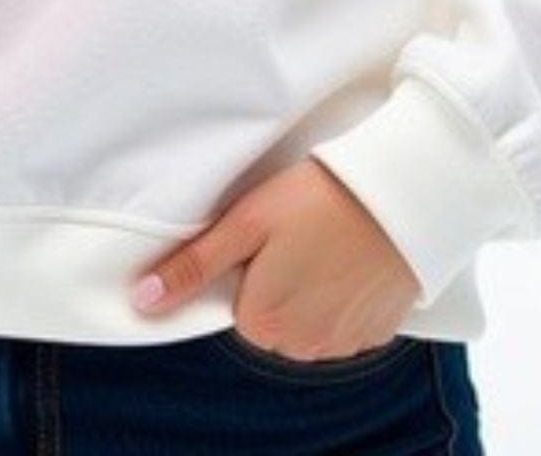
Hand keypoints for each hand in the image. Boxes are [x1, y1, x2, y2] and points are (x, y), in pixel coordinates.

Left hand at [130, 158, 422, 360]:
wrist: (398, 194)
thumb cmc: (317, 199)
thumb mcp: (245, 222)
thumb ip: (193, 266)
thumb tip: (141, 302)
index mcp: (262, 322)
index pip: (238, 306)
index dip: (250, 266)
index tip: (271, 236)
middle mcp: (301, 347)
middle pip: (272, 320)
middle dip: (279, 282)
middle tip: (300, 234)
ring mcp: (343, 344)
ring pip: (309, 324)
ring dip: (313, 291)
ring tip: (328, 242)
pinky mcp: (378, 334)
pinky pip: (346, 324)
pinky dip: (346, 297)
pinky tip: (353, 261)